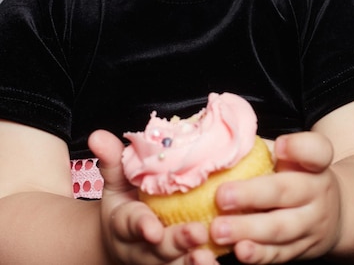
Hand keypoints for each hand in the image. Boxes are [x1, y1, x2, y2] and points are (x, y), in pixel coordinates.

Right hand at [89, 130, 216, 264]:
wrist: (123, 241)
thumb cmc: (124, 201)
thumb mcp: (115, 181)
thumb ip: (111, 159)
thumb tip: (98, 135)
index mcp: (124, 223)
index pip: (131, 224)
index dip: (141, 226)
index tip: (152, 228)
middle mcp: (141, 248)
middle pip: (159, 249)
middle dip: (177, 242)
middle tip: (197, 234)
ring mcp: (160, 261)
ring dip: (193, 262)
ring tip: (210, 256)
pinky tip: (223, 258)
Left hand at [210, 131, 341, 262]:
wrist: (331, 212)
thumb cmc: (294, 174)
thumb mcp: (287, 155)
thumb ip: (260, 148)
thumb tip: (220, 141)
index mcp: (314, 163)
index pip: (316, 151)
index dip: (299, 147)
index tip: (280, 146)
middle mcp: (317, 193)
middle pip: (286, 192)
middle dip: (252, 195)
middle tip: (221, 197)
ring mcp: (312, 225)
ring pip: (280, 229)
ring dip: (247, 230)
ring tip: (218, 229)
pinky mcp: (303, 250)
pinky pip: (279, 254)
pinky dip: (259, 255)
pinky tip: (239, 251)